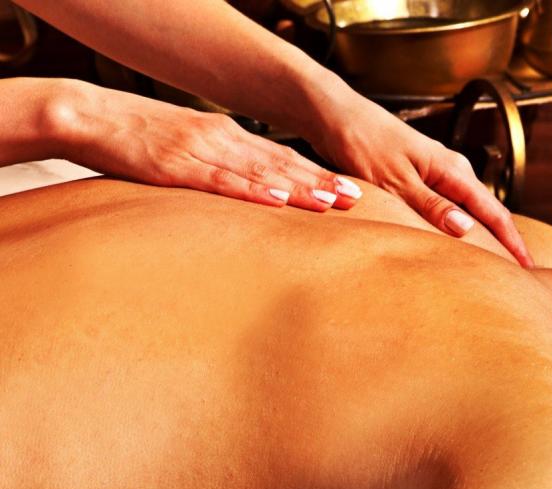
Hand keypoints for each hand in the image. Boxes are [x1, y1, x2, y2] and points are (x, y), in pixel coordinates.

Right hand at [52, 80, 362, 210]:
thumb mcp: (188, 148)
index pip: (281, 157)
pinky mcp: (177, 166)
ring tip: (330, 202)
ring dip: (297, 188)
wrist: (88, 115)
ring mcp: (201, 151)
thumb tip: (250, 191)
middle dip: (320, 182)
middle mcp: (221, 139)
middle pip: (281, 165)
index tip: (347, 189)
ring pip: (259, 173)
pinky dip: (251, 192)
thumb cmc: (137, 136)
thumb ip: (219, 167)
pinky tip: (275, 201)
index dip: (316, 174)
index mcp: (226, 135)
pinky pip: (220, 182)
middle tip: (356, 199)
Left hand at [313, 96, 533, 267]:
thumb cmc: (362, 143)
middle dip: (504, 245)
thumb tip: (466, 230)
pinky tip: (457, 248)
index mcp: (451, 170)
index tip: (529, 270)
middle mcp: (450, 172)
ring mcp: (436, 176)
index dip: (512, 243)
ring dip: (482, 240)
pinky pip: (449, 211)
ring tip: (493, 271)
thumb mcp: (395, 180)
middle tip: (518, 280)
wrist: (336, 116)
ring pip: (469, 214)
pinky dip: (458, 231)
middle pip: (488, 214)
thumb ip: (430, 205)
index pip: (493, 212)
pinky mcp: (420, 181)